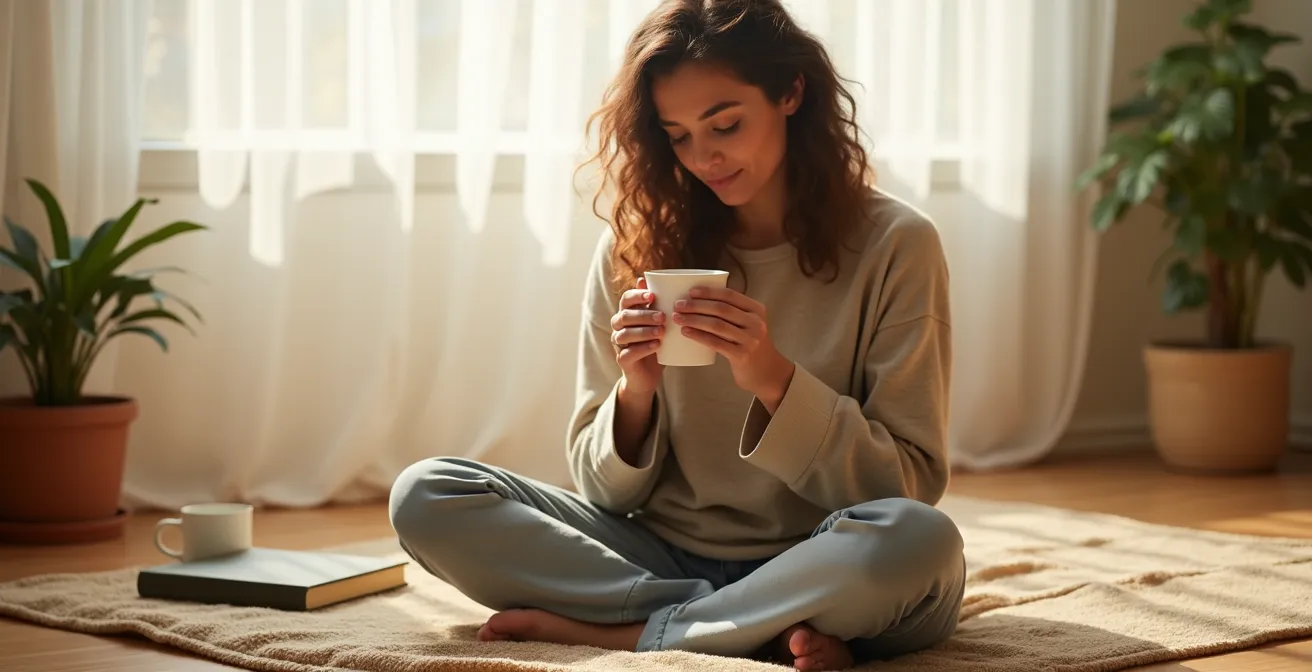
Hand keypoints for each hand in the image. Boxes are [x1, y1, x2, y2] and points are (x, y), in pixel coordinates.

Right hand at [610, 277, 664, 396]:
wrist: (649, 374)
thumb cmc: (655, 342)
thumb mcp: (658, 322)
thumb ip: (655, 304)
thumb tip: (651, 279)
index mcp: (626, 314)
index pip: (625, 299)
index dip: (637, 296)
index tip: (652, 296)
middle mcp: (618, 327)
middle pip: (625, 316)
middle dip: (644, 315)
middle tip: (663, 317)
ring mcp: (618, 344)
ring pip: (625, 334)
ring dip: (644, 332)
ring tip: (662, 332)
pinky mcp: (622, 360)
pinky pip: (629, 353)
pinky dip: (643, 348)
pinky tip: (656, 345)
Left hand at [672, 286, 794, 409]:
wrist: (765, 372)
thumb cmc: (749, 344)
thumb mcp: (748, 324)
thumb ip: (732, 312)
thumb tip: (699, 299)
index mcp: (757, 309)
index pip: (730, 295)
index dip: (709, 292)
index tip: (690, 292)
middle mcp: (756, 323)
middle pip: (721, 309)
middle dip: (696, 305)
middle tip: (678, 305)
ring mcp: (750, 339)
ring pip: (716, 325)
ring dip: (694, 319)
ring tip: (677, 318)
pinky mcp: (742, 355)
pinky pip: (715, 343)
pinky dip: (698, 336)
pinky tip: (686, 332)